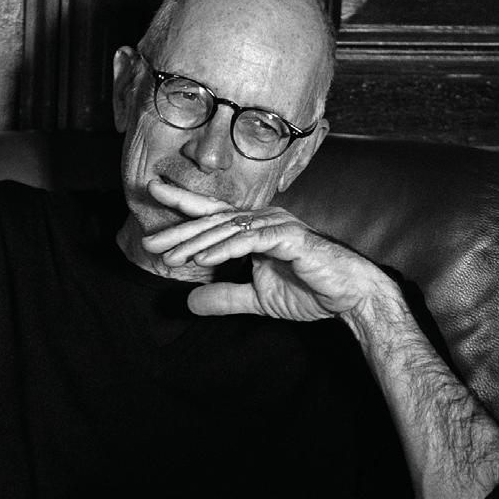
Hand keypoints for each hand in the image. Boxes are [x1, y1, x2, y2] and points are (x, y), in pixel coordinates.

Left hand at [141, 179, 399, 326]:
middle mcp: (264, 220)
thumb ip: (226, 297)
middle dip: (180, 229)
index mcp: (256, 228)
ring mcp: (278, 225)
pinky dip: (224, 248)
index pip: (214, 215)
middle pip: (213, 220)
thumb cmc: (311, 291)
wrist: (349, 296)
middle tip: (149, 240)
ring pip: (228, 229)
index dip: (184, 204)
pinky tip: (202, 259)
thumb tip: (189, 303)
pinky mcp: (290, 238)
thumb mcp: (258, 299)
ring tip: (168, 256)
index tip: (154, 195)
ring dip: (196, 243)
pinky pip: (250, 240)